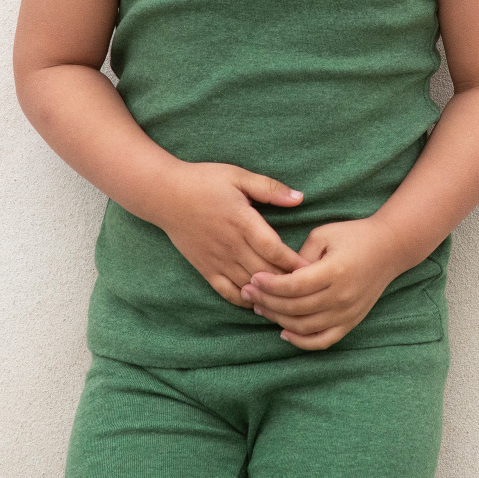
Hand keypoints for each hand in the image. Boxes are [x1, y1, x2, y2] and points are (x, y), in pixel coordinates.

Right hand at [156, 161, 309, 307]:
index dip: (295, 263)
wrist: (164, 195)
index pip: (274, 249)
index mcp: (242, 222)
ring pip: (249, 286)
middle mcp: (231, 245)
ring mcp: (217, 260)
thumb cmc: (204, 181)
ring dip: (270, 295)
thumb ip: (269, 188)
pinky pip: (228, 292)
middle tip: (311, 290)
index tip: (314, 270)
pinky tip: (260, 302)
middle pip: (265, 272)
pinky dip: (245, 300)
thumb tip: (299, 198)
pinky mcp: (205, 268)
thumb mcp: (238, 176)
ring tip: (291, 301)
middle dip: (289, 283)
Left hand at [240, 215, 405, 349]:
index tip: (253, 279)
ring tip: (260, 307)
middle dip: (267, 301)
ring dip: (278, 320)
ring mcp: (348, 312)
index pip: (294, 285)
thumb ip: (300, 256)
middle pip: (295, 308)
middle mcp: (342, 296)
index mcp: (335, 271)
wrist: (390, 248)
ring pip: (305, 326)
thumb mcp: (325, 234)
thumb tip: (278, 276)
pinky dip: (302, 341)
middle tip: (248, 293)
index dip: (270, 285)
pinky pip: (323, 341)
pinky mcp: (351, 321)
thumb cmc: (354, 235)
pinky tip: (284, 332)